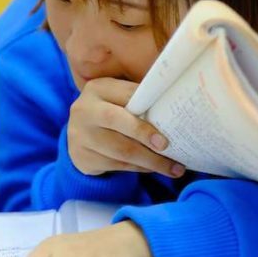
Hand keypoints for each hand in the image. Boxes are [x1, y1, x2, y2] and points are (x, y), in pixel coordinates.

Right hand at [68, 78, 184, 176]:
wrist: (81, 137)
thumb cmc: (112, 114)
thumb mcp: (119, 101)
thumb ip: (140, 102)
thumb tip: (177, 110)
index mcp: (98, 88)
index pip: (127, 94)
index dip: (148, 105)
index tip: (171, 117)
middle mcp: (84, 109)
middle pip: (116, 120)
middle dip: (144, 133)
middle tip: (166, 146)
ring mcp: (80, 135)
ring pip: (120, 149)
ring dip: (150, 160)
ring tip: (174, 168)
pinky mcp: (82, 157)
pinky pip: (117, 165)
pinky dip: (139, 168)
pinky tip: (154, 169)